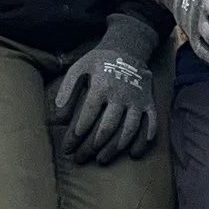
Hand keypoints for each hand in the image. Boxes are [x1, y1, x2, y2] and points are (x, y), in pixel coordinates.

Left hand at [51, 14, 159, 163]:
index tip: (67, 148)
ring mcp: (137, 100)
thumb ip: (66, 90)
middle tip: (80, 158)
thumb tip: (57, 117)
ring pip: (128, 130)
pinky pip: (151, 123)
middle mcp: (121, 95)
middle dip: (91, 146)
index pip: (87, 116)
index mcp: (102, 86)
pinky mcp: (149, 103)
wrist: (129, 48)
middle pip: (106, 127)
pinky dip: (144, 140)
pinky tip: (134, 154)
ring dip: (114, 148)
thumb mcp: (79, 68)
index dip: (76, 134)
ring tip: (101, 160)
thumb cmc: (99, 61)